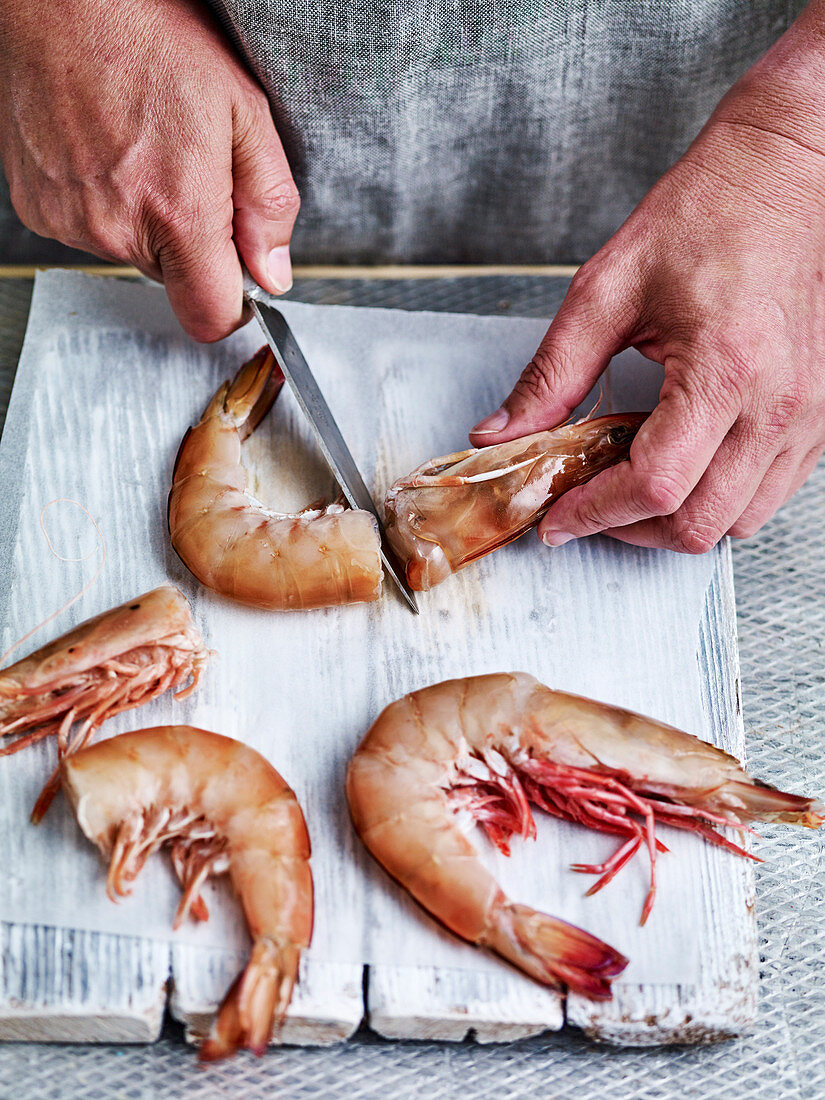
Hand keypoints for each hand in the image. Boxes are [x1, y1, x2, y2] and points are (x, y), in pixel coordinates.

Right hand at [0, 0, 298, 340]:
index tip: (236, 275)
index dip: (230, 304)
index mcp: (178, 213)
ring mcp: (70, 220)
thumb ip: (268, 205)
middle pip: (172, 278)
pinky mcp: (37, 207)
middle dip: (189, 240)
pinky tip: (104, 149)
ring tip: (141, 147)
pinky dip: (102, 201)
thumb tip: (272, 274)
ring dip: (144, 217)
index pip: (209, 315)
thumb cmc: (152, 36)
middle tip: (185, 168)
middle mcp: (116, 228)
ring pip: (129, 252)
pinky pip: (87, 228)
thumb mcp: (244, 111)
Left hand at [470, 2, 824, 552]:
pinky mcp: (819, 415)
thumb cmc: (706, 217)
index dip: (596, 514)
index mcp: (723, 368)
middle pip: (699, 524)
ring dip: (675, 522)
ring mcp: (807, 414)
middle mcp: (776, 403)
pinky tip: (681, 463)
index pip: (656, 486)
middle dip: (631, 530)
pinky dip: (717, 498)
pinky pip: (769, 493)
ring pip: (738, 521)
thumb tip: (501, 434)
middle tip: (587, 505)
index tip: (557, 517)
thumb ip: (551, 373)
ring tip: (631, 485)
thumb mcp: (607, 289)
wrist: (786, 178)